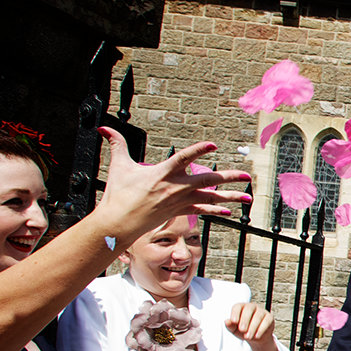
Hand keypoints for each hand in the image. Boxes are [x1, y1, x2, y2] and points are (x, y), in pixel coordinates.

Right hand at [93, 127, 251, 241]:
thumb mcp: (118, 165)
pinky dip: (215, 210)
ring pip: (210, 198)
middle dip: (228, 178)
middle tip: (247, 176)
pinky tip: (228, 211)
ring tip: (248, 197)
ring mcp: (180, 201)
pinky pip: (202, 211)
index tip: (212, 145)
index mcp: (163, 172)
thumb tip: (103, 128)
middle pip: (208, 180)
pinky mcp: (180, 211)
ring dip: (231, 197)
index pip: (184, 157)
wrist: (120, 222)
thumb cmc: (119, 193)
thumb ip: (116, 144)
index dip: (198, 150)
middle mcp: (176, 187)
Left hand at [226, 301, 278, 350]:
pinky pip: (266, 321)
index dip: (235, 313)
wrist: (255, 337)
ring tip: (248, 337)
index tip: (234, 322)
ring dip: (252, 327)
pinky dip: (261, 329)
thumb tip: (226, 321)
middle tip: (242, 330)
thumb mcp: (234, 329)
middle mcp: (252, 307)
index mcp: (241, 307)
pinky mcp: (269, 317)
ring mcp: (262, 311)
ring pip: (258, 316)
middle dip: (245, 320)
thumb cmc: (243, 331)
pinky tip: (256, 336)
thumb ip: (230, 325)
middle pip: (249, 309)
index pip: (238, 306)